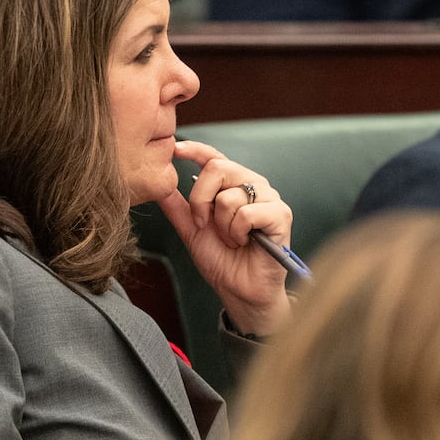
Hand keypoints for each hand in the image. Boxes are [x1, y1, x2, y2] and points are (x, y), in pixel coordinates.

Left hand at [156, 139, 293, 336]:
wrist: (240, 291)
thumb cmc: (221, 261)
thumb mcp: (191, 231)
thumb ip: (178, 208)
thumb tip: (158, 185)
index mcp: (233, 185)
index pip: (215, 157)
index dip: (196, 149)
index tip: (176, 149)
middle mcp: (253, 185)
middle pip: (219, 167)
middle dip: (201, 200)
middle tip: (204, 224)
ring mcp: (269, 198)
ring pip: (229, 196)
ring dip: (222, 226)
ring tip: (231, 239)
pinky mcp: (281, 215)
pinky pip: (246, 213)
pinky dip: (237, 233)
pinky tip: (244, 243)